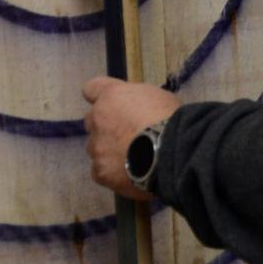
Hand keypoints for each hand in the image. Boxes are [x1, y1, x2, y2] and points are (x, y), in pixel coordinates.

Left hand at [82, 77, 181, 198]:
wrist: (171, 152)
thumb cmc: (171, 120)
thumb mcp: (158, 98)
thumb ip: (138, 103)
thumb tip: (138, 111)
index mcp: (112, 96)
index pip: (91, 88)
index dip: (100, 97)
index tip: (111, 105)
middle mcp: (97, 118)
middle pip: (92, 121)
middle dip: (106, 127)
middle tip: (128, 137)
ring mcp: (96, 146)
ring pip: (96, 148)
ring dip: (109, 152)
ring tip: (132, 160)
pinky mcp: (100, 171)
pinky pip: (101, 171)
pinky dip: (113, 174)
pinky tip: (130, 175)